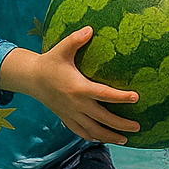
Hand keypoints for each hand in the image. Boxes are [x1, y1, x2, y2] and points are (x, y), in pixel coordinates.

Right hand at [18, 27, 141, 144]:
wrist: (31, 79)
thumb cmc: (50, 61)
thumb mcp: (62, 48)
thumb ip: (76, 39)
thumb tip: (90, 28)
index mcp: (78, 87)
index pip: (104, 94)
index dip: (120, 97)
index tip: (136, 97)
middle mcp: (76, 104)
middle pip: (102, 118)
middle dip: (120, 124)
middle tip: (138, 127)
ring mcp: (70, 114)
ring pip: (92, 130)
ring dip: (109, 136)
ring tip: (126, 139)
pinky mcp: (66, 118)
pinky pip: (80, 132)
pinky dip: (93, 137)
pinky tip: (103, 139)